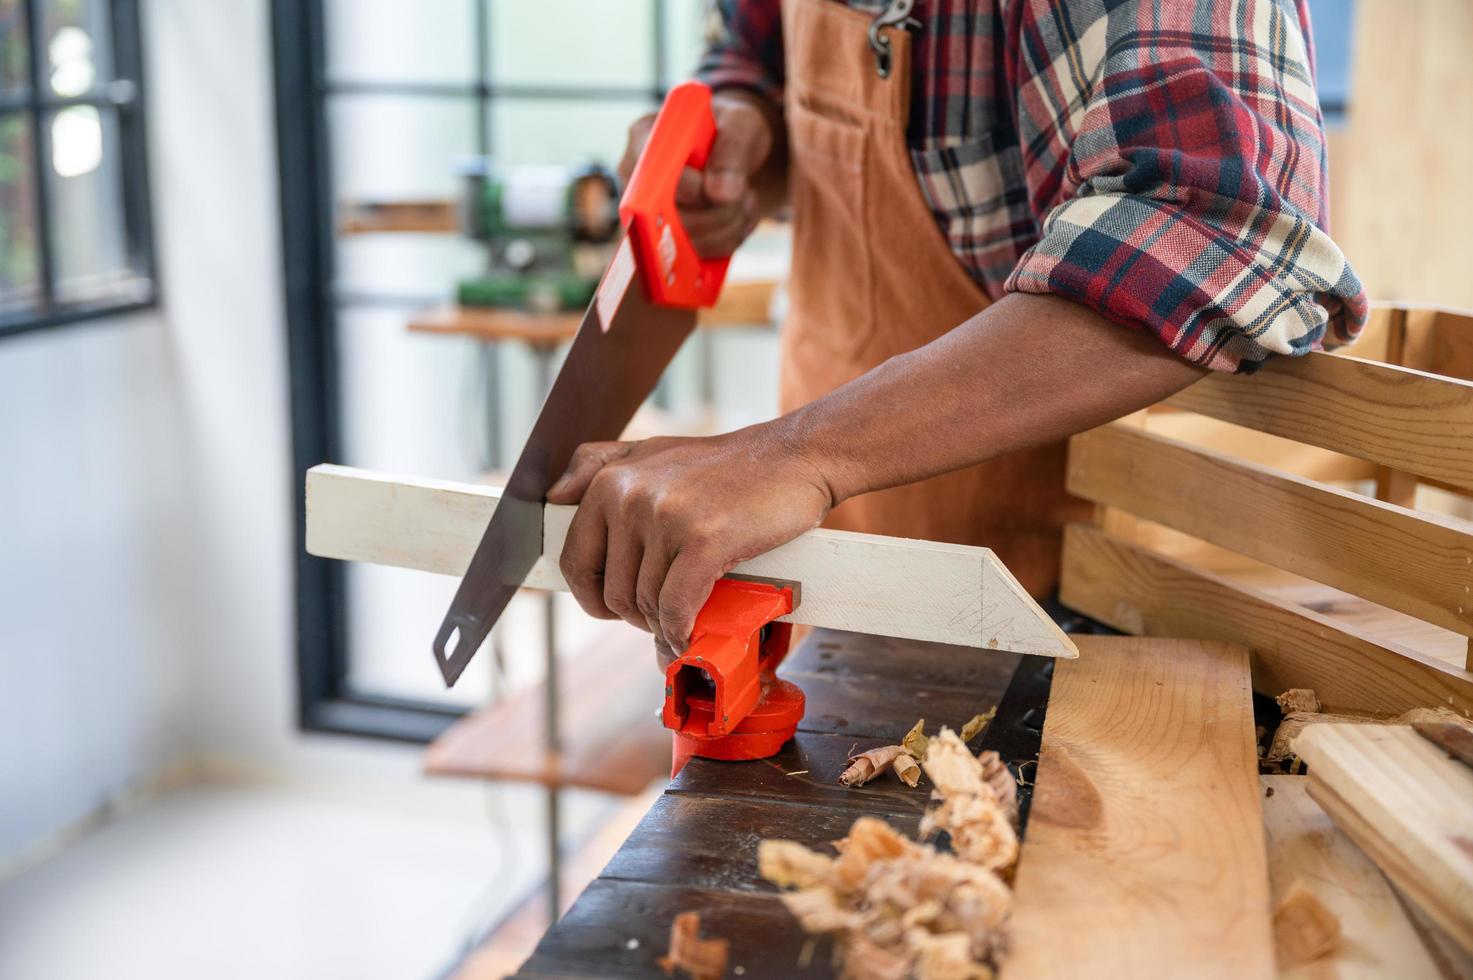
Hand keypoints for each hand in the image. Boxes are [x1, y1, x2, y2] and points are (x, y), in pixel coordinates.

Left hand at [546, 423, 833, 665]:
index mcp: (610, 481)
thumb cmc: (726, 467)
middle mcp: (630, 495)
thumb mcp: (652, 452)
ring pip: (647, 604)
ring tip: (686, 625)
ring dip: (665, 627)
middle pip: (614, 592)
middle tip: (665, 616)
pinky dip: (682, 632)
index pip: (576, 562)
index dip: (594, 597)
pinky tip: (692, 636)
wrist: (794, 458)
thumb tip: (552, 496)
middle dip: (638, 616)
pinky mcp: (704, 539)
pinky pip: (676, 607)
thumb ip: (597, 466)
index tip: (618, 608)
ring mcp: (666, 516)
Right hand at [619, 91, 776, 258]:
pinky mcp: (665, 237)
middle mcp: (636, 177)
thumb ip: (732, 152)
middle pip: (668, 216)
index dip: (690, 190)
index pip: (652, 174)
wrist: (733, 151)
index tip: (720, 188)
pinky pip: (695, 256)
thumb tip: (721, 193)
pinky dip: (727, 242)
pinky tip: (738, 218)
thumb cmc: (731, 129)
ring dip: (728, 228)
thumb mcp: (741, 126)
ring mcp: (647, 211)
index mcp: (643, 136)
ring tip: (745, 201)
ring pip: (685, 243)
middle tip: (745, 194)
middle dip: (719, 213)